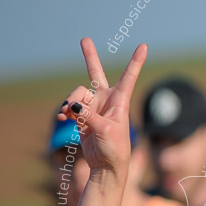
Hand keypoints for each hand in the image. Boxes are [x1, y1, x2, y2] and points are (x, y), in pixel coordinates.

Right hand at [56, 38, 146, 175]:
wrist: (106, 166)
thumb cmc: (115, 149)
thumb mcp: (105, 130)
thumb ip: (88, 115)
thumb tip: (70, 106)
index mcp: (120, 102)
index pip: (129, 77)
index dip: (135, 61)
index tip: (144, 46)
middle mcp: (106, 101)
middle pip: (96, 74)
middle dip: (90, 57)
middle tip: (85, 39)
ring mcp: (93, 108)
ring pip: (76, 95)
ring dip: (69, 103)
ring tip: (68, 116)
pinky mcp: (82, 117)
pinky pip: (68, 107)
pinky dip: (64, 112)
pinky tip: (62, 119)